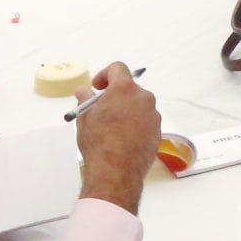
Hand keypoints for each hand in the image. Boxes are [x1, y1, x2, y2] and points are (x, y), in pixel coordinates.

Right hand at [73, 61, 160, 208]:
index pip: (118, 68)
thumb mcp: (85, 117)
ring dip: (126, 111)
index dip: (105, 74)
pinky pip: (145, 121)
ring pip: (138, 106)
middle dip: (115, 95)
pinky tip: (122, 138)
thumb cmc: (99, 142)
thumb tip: (82, 91)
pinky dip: (135, 124)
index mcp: (125, 89)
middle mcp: (143, 98)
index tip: (97, 87)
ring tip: (111, 127)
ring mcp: (153, 115)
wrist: (116, 171)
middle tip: (102, 108)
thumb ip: (85, 99)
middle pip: (129, 88)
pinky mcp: (157, 131)